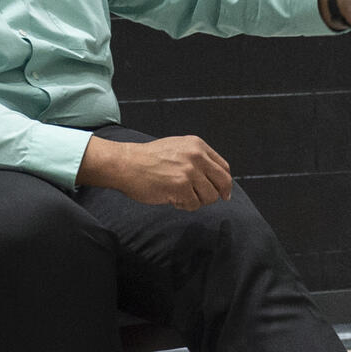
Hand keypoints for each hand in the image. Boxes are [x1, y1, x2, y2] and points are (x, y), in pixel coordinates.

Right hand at [79, 134, 232, 209]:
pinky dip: (184, 206)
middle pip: (223, 182)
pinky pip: (194, 205)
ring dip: (197, 201)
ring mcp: (189, 171)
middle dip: (217, 194)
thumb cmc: (148, 158)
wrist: (126, 163)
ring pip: (210, 196)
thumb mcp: (177, 148)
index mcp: (198, 145)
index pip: (223, 167)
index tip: (222, 192)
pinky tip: (172, 199)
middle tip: (205, 200)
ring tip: (180, 196)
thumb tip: (215, 178)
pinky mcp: (181, 187)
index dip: (224, 182)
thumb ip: (197, 158)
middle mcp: (197, 156)